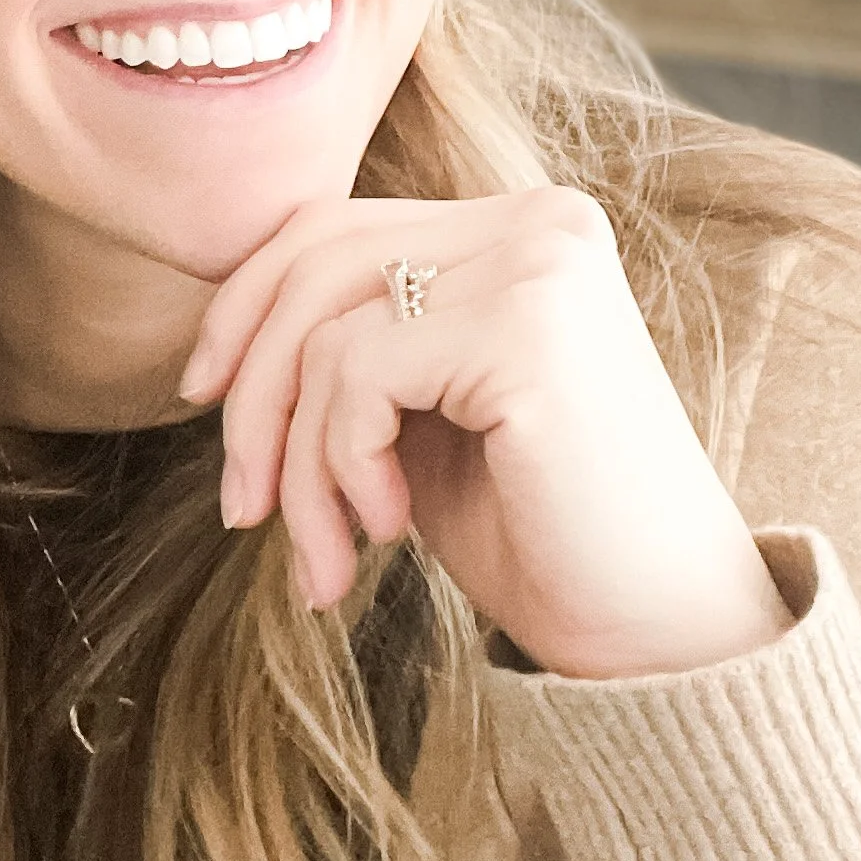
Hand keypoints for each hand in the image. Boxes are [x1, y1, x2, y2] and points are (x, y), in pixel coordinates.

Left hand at [177, 186, 790, 679]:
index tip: (200, 399)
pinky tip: (389, 531)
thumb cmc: (538, 532)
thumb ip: (353, 348)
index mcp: (520, 226)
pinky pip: (355, 376)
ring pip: (322, 333)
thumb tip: (219, 340)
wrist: (660, 638)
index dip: (244, 307)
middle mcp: (539, 222)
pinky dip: (340, 466)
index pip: (333, 227)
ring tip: (324, 556)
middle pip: (311, 264)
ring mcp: (540, 265)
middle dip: (251, 394)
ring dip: (294, 463)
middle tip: (241, 510)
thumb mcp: (420, 416)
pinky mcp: (526, 329)